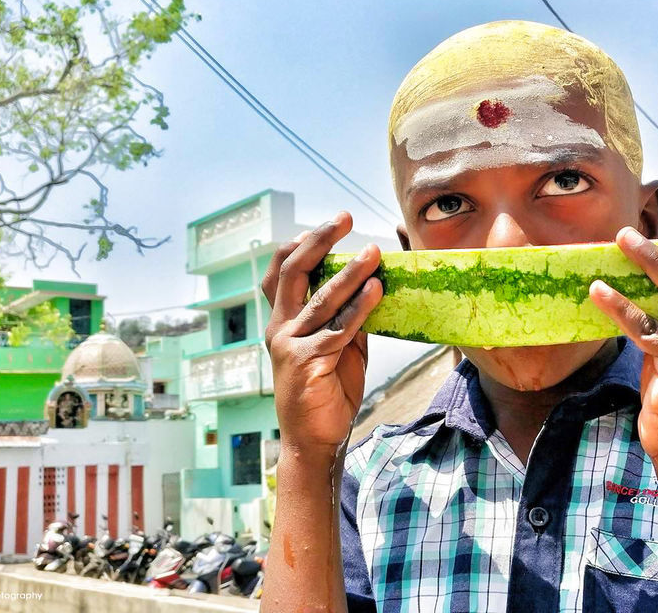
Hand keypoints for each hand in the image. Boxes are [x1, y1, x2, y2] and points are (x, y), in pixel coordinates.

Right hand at [261, 211, 382, 456]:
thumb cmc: (327, 392)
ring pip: (320, 298)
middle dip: (319, 240)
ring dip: (350, 272)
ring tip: (375, 252)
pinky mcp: (307, 362)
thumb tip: (370, 287)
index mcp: (283, 320)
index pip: (281, 272)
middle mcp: (280, 328)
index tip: (330, 226)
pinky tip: (377, 291)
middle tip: (344, 218)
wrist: (316, 440)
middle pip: (293, 272)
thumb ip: (345, 318)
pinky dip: (360, 307)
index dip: (301, 244)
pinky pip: (338, 328)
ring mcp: (290, 344)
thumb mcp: (338, 347)